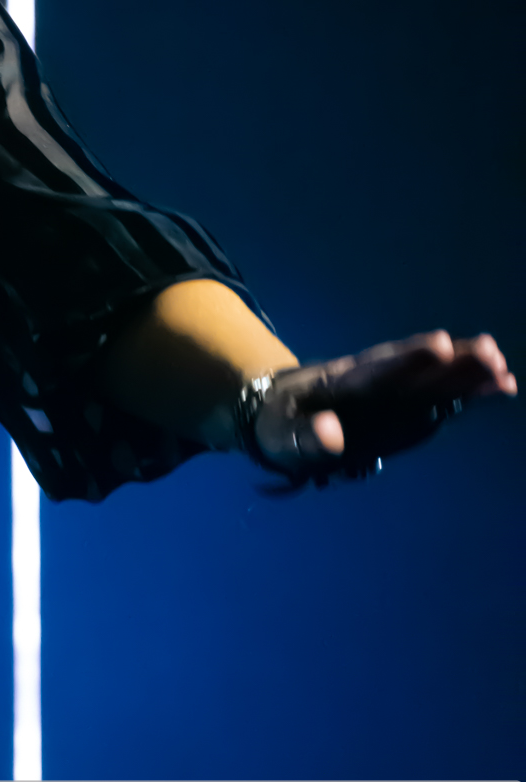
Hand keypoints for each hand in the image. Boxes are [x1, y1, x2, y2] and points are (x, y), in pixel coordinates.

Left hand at [252, 330, 517, 485]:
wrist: (280, 410)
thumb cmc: (279, 422)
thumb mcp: (281, 434)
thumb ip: (306, 436)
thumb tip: (332, 434)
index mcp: (341, 384)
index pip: (376, 370)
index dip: (407, 359)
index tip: (440, 345)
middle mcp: (373, 381)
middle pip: (414, 369)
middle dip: (451, 361)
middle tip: (489, 351)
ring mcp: (392, 391)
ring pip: (432, 376)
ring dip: (466, 370)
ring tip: (501, 365)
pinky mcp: (405, 405)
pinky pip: (441, 395)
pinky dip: (470, 391)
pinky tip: (502, 385)